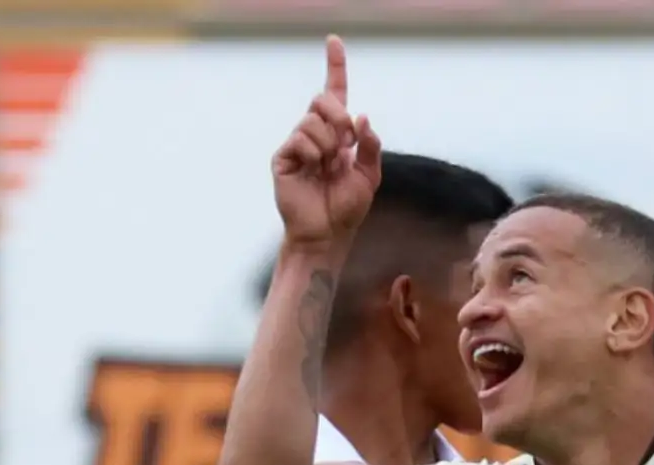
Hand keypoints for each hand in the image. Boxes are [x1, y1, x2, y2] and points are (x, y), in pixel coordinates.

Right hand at [271, 35, 382, 248]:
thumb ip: (370, 145)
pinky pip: (300, 140)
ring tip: (328, 167)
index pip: (334, 94)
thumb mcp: (370, 175)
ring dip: (329, 144)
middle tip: (347, 143)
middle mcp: (314, 135)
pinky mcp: (282, 158)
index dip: (335, 67)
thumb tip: (363, 116)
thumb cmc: (347, 208)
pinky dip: (313, 155)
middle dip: (340, 117)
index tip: (334, 41)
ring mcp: (296, 145)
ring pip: (312, 121)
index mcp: (336, 135)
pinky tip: (313, 171)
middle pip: (323, 100)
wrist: (329, 234)